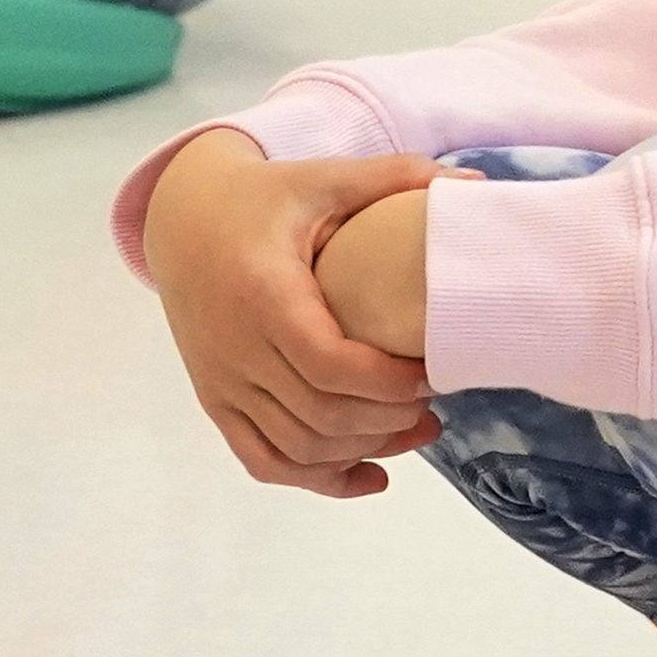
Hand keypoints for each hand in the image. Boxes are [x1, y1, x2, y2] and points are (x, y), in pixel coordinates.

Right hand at [142, 132, 440, 495]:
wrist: (182, 221)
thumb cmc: (263, 199)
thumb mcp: (322, 179)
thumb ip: (394, 177)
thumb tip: (474, 180)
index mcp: (262, 294)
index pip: (329, 365)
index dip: (388, 383)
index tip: (434, 372)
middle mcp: (234, 347)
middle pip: (318, 414)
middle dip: (388, 420)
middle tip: (438, 405)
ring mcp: (221, 381)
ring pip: (296, 446)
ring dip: (364, 449)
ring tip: (420, 430)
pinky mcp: (217, 400)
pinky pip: (262, 459)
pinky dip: (318, 478)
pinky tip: (373, 476)